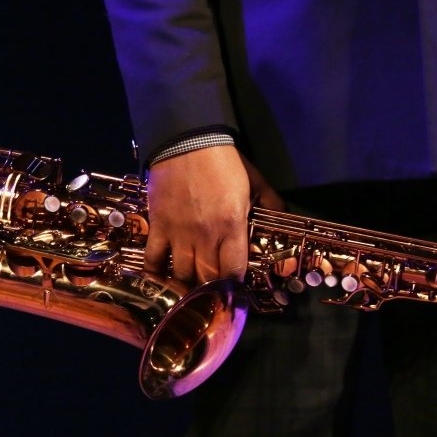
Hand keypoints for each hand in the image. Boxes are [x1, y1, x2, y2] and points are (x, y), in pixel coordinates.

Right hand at [144, 144, 283, 285]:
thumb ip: (270, 203)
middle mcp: (205, 236)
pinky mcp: (158, 226)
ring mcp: (179, 233)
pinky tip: (159, 279)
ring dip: (185, 285)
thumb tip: (282, 216)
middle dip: (211, 290)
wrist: (187, 142)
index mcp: (232, 226)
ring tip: (188, 291)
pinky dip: (155, 272)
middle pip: (207, 277)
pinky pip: (153, 257)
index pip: (234, 270)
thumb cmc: (223, 161)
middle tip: (212, 293)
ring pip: (181, 273)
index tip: (234, 289)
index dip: (234, 285)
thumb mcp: (255, 181)